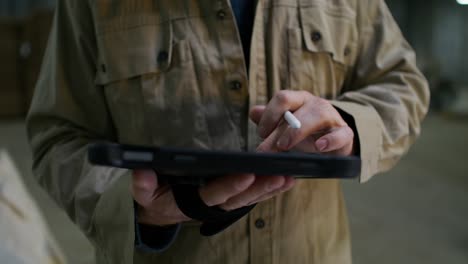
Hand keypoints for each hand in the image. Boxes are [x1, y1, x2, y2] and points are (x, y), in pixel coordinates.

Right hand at [132, 170, 294, 225]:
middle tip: (280, 175)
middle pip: (241, 197)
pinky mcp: (232, 199)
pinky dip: (270, 190)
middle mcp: (214, 204)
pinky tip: (286, 180)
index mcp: (194, 201)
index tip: (247, 175)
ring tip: (289, 177)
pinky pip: (254, 196)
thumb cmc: (157, 199)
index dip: (231, 186)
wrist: (164, 211)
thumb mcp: (144, 194)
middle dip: (262, 187)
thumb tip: (141, 171)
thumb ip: (142, 185)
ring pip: (251, 198)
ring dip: (270, 189)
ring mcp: (225, 203)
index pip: (215, 194)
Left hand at [250, 90, 354, 155]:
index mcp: (299, 100)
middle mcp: (315, 104)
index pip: (282, 98)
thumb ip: (270, 119)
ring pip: (317, 115)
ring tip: (285, 146)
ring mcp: (332, 117)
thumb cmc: (307, 133)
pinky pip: (341, 134)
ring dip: (298, 131)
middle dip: (279, 126)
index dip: (269, 115)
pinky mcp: (345, 134)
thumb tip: (253, 112)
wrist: (336, 142)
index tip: (261, 134)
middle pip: (296, 105)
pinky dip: (331, 140)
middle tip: (268, 147)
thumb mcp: (286, 126)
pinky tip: (320, 147)